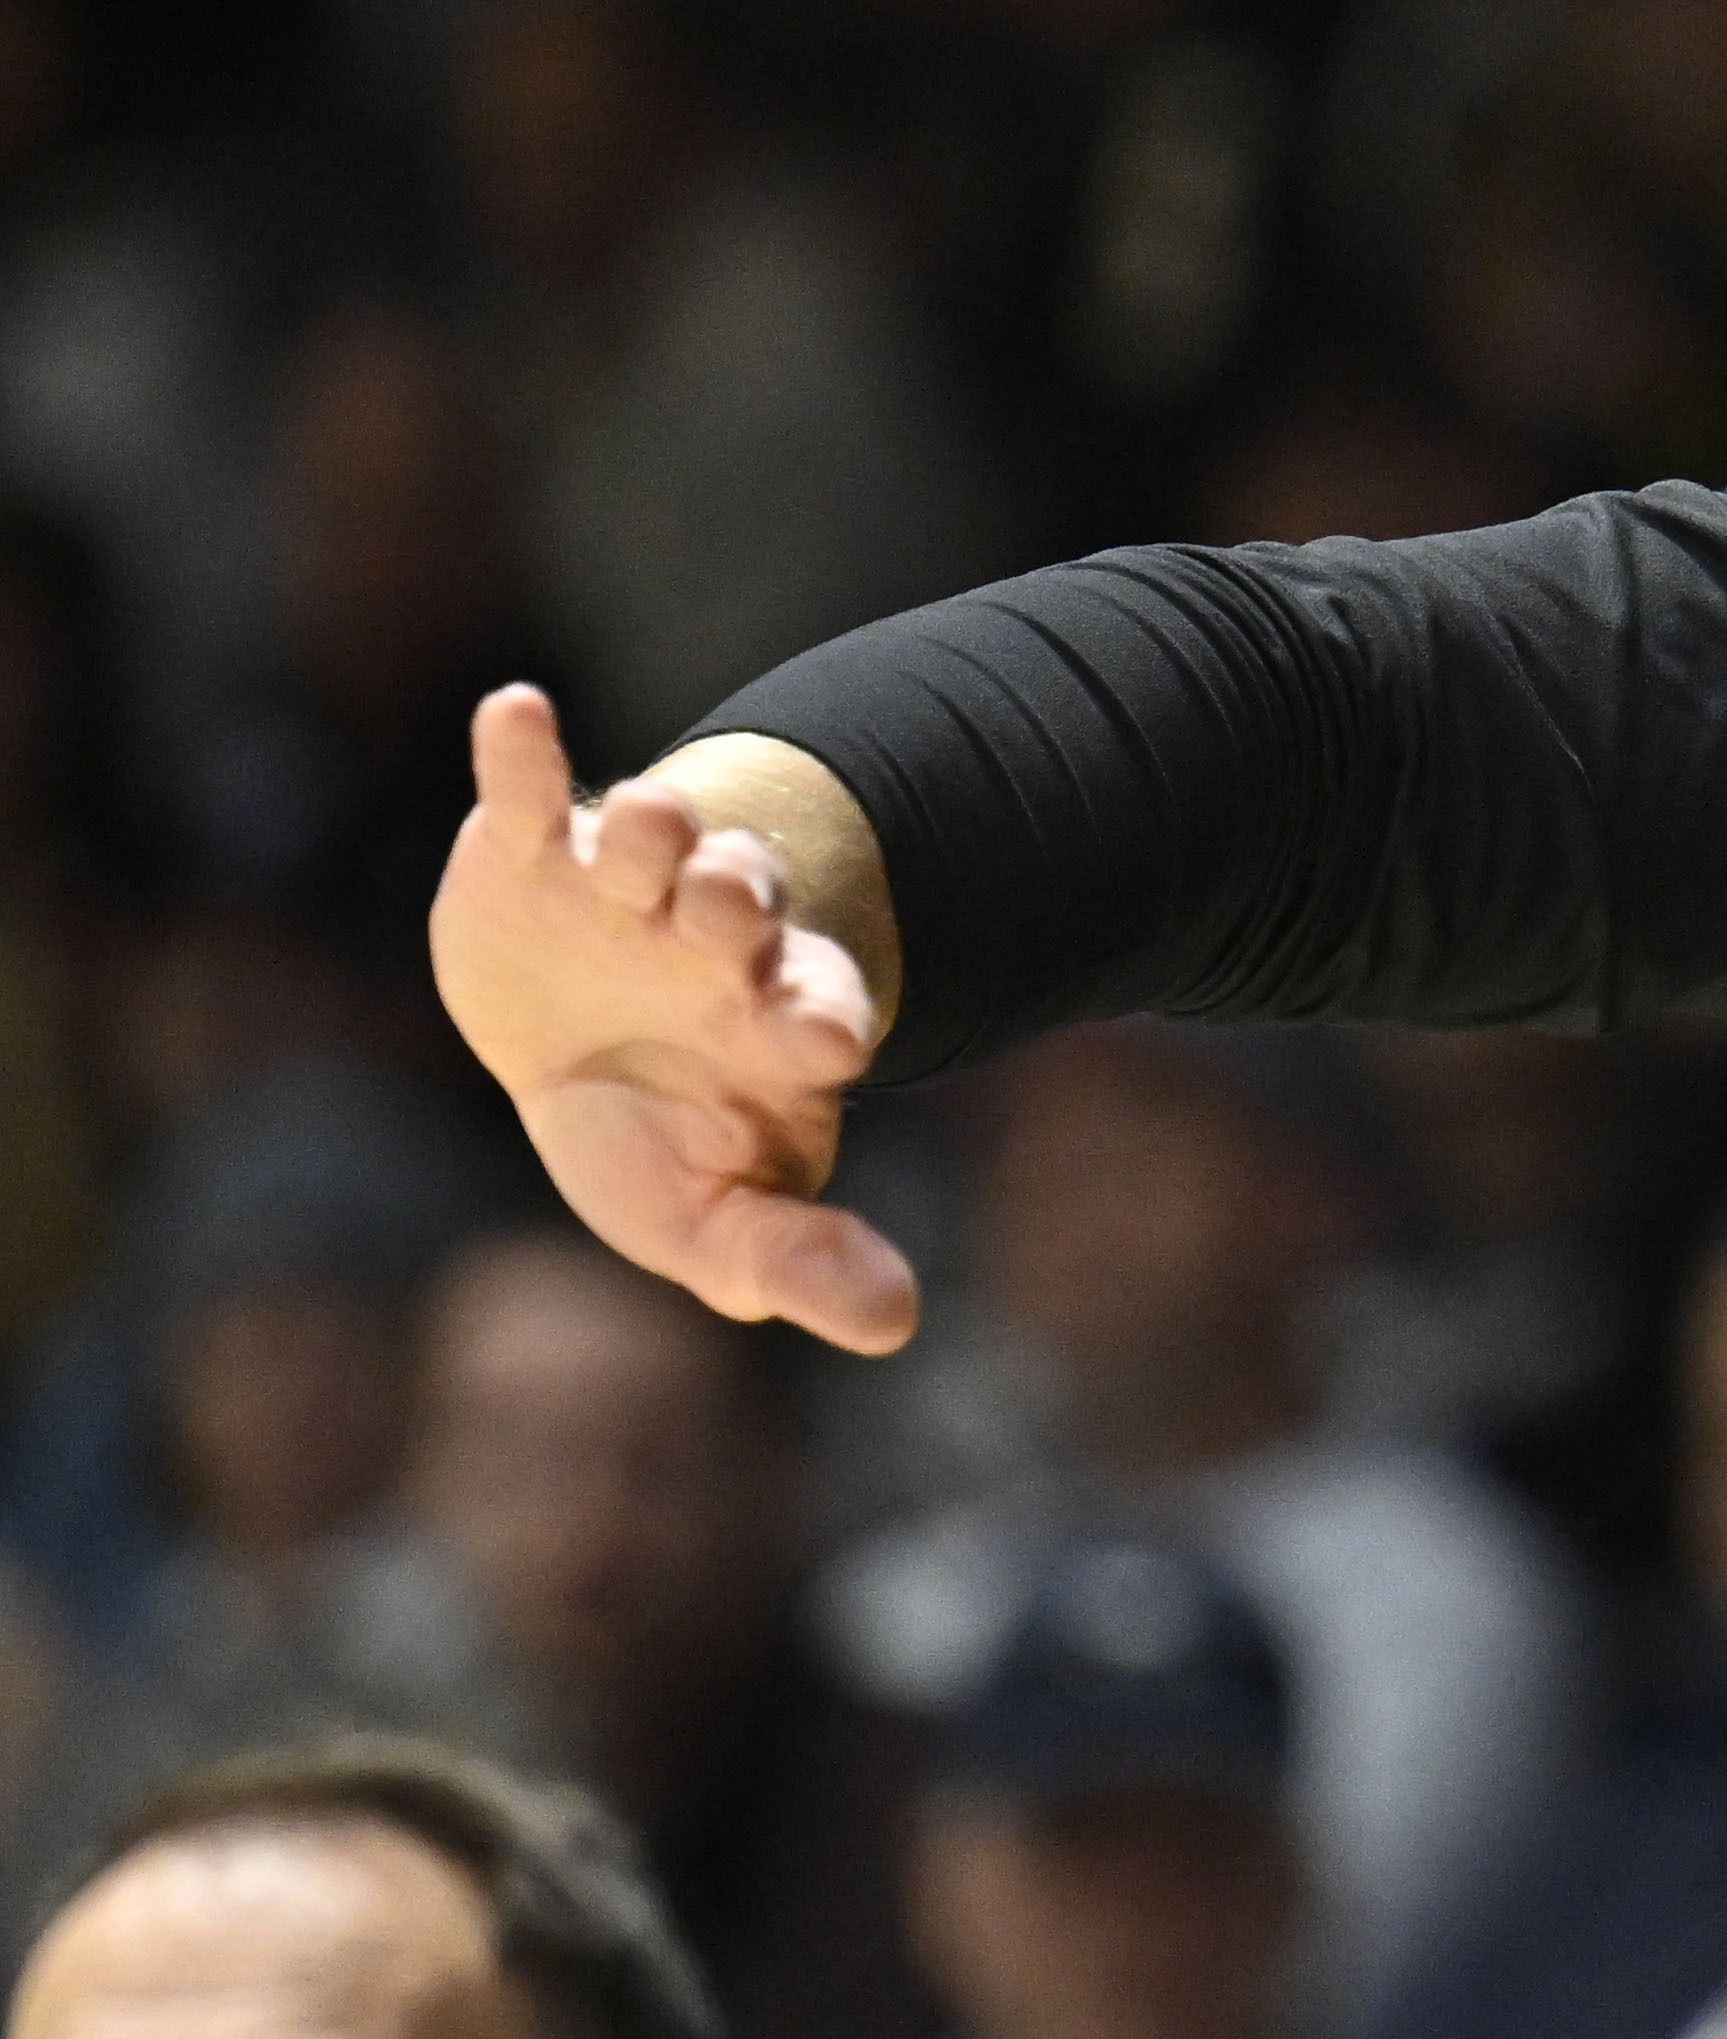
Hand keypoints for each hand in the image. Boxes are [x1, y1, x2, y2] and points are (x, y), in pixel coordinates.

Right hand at [426, 684, 921, 1352]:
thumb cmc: (663, 1140)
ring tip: (649, 832)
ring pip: (661, 833)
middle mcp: (715, 936)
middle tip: (728, 912)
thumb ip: (795, 1259)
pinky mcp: (535, 849)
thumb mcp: (714, 1219)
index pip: (820, 1003)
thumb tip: (897, 1324)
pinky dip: (526, 749)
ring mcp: (628, 883)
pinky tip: (517, 714)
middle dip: (740, 897)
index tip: (833, 1035)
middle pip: (745, 898)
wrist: (572, 1054)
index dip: (825, 1012)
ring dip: (660, 830)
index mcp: (774, 1016)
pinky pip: (540, 786)